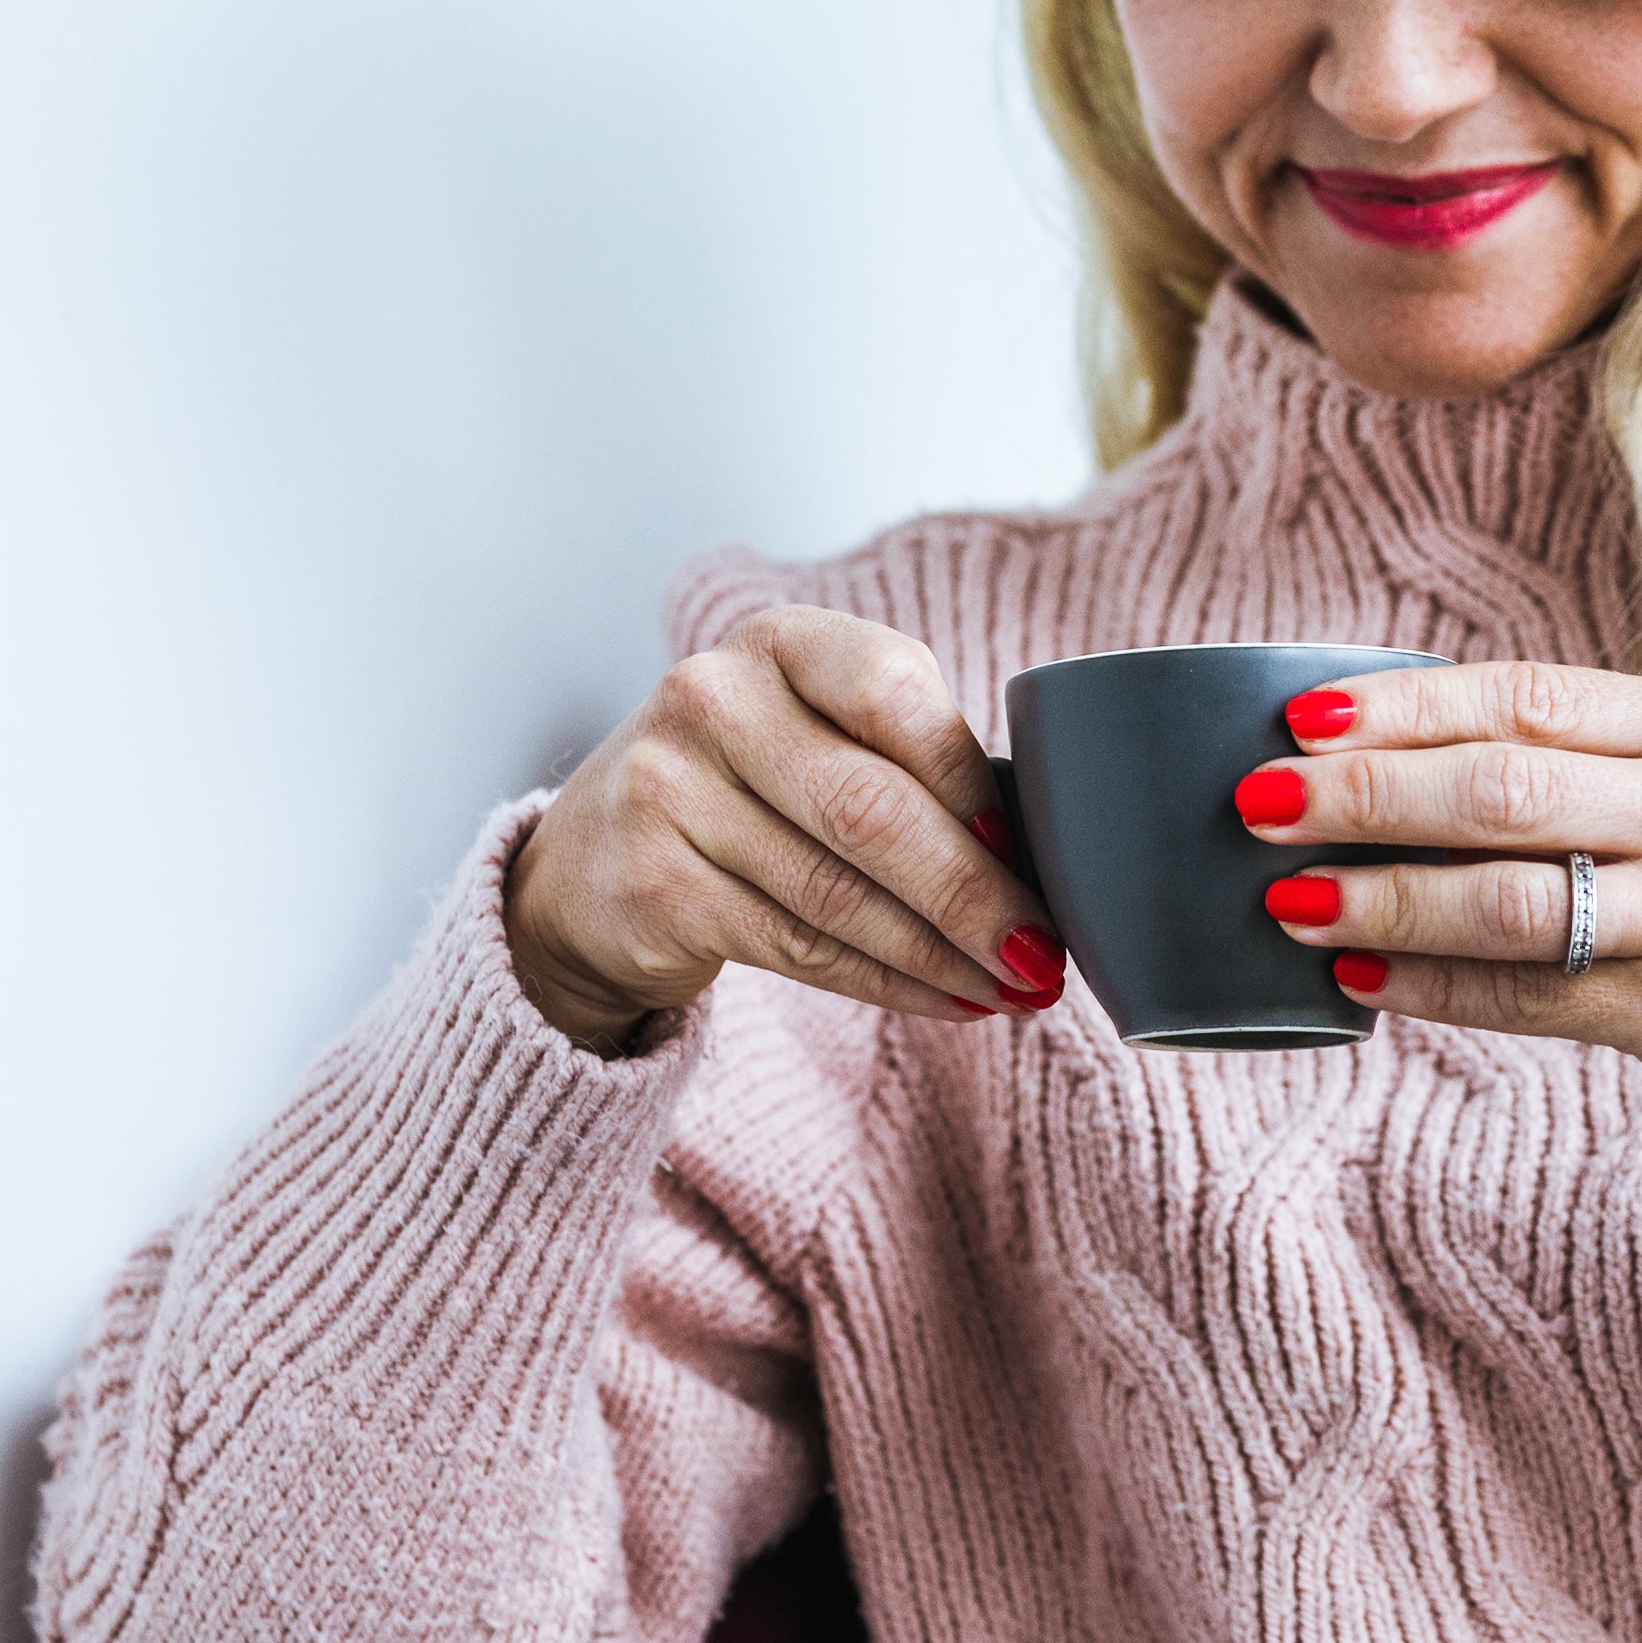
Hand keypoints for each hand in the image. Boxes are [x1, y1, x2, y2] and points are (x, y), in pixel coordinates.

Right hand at [504, 607, 1064, 1051]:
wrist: (592, 860)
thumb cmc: (760, 788)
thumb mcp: (819, 731)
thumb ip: (911, 758)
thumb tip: (1049, 852)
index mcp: (783, 642)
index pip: (893, 693)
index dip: (969, 780)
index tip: (1030, 850)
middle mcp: (714, 700)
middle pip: (869, 810)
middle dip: (974, 895)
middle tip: (1044, 957)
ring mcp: (668, 791)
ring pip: (838, 894)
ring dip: (942, 955)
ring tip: (1014, 991)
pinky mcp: (651, 888)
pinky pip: (797, 948)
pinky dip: (888, 983)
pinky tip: (949, 1000)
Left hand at [1237, 661, 1641, 1213]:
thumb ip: (1604, 773)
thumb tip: (1412, 765)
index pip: (1528, 695)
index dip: (1404, 704)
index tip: (1301, 716)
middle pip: (1501, 783)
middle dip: (1361, 792)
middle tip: (1254, 802)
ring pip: (1504, 894)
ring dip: (1378, 896)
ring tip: (1287, 898)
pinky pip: (1530, 997)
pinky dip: (1433, 986)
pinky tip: (1364, 978)